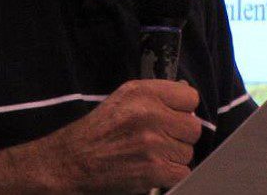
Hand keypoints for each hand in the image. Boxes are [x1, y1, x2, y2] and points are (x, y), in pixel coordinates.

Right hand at [38, 79, 201, 193]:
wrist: (73, 161)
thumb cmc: (99, 129)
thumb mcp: (124, 98)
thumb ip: (156, 94)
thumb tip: (186, 93)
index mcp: (144, 92)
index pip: (190, 97)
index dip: (183, 110)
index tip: (172, 117)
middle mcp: (150, 114)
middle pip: (193, 127)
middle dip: (179, 136)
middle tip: (160, 140)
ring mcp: (153, 143)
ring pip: (187, 152)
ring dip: (173, 157)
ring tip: (150, 155)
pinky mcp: (154, 170)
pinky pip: (182, 172)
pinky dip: (170, 175)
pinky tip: (152, 170)